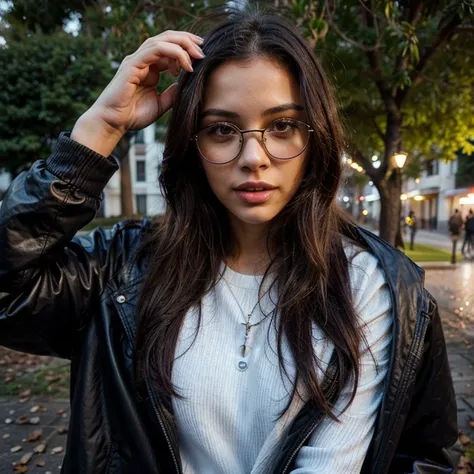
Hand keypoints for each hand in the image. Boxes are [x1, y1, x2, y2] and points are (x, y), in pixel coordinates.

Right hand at [71, 30, 203, 155]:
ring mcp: (137, 60)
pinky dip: (173, 53)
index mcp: (149, 67)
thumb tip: (186, 85)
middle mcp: (143, 60)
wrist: (114, 123)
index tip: (202, 58)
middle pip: (167, 39)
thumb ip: (172, 93)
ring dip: (183, 45)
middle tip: (203, 50)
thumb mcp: (161, 104)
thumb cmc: (133, 115)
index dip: (187, 49)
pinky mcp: (132, 64)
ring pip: (162, 40)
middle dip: (187, 41)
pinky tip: (184, 66)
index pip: (169, 48)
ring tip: (197, 56)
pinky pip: (155, 49)